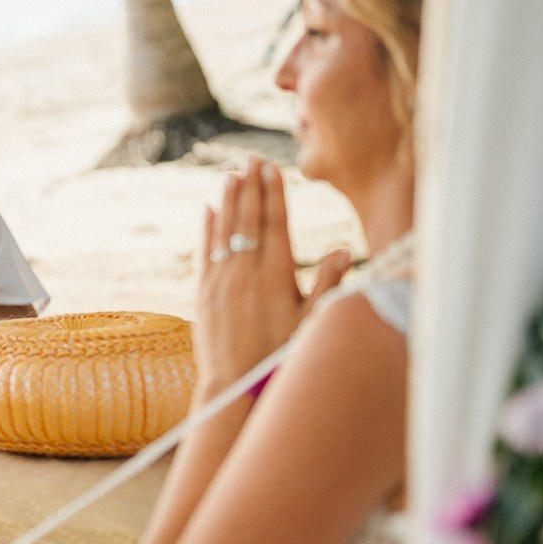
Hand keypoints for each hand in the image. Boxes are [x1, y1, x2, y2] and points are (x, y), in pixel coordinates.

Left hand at [194, 157, 352, 393]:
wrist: (234, 384)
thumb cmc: (281, 355)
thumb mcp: (312, 322)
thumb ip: (328, 284)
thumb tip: (340, 250)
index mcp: (276, 277)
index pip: (275, 224)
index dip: (274, 194)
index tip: (272, 169)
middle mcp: (245, 273)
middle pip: (248, 220)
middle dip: (250, 186)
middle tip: (250, 159)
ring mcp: (220, 281)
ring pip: (224, 231)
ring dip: (228, 200)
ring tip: (231, 174)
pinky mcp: (201, 293)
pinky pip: (204, 251)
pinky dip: (207, 229)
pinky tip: (209, 210)